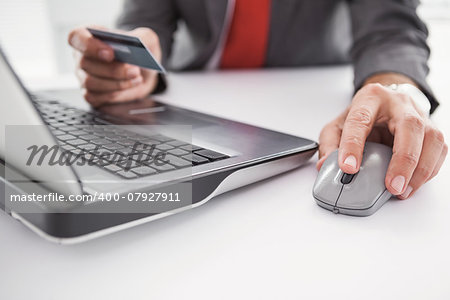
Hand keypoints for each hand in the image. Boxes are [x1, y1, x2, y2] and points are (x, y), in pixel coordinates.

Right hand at [68, 26, 161, 106]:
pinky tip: (129, 86)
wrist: (144, 72)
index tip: (110, 53)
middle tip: (134, 70)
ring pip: (90, 82)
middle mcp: (82, 56)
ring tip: (136, 78)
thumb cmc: (139, 52)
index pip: (76, 37)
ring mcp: (83, 76)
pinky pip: (95, 97)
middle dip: (113, 69)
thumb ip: (143, 37)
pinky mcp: (90, 93)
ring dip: (116, 83)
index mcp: (89, 35)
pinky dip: (114, 94)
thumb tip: (138, 43)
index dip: (90, 45)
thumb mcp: (146, 39)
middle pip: (85, 63)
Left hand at [317, 81, 446, 198]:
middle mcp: (399, 103)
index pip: (360, 120)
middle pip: (409, 127)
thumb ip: (330, 144)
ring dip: (419, 170)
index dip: (353, 145)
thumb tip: (326, 166)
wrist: (385, 103)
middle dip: (402, 160)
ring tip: (401, 190)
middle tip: (391, 186)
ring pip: (431, 139)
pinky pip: (439, 150)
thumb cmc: (362, 115)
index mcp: (370, 98)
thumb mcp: (338, 125)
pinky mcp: (432, 130)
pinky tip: (413, 184)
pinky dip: (428, 171)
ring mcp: (420, 115)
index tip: (348, 167)